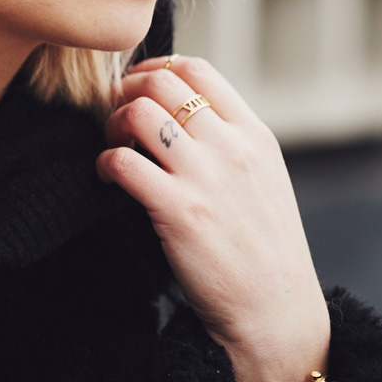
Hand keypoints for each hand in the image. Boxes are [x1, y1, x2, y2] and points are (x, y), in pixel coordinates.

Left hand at [96, 55, 329, 381]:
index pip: (197, 69)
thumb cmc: (265, 249)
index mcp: (254, 135)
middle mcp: (231, 148)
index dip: (155, 69)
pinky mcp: (179, 211)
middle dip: (126, 91)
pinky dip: (105, 162)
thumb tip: (184, 109)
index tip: (138, 87)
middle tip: (115, 116)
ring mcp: (205, 178)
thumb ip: (231, 140)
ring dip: (112, 124)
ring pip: (138, 114)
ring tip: (112, 146)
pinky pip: (123, 162)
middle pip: (160, 83)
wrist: (276, 311)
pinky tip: (108, 177)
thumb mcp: (265, 178)